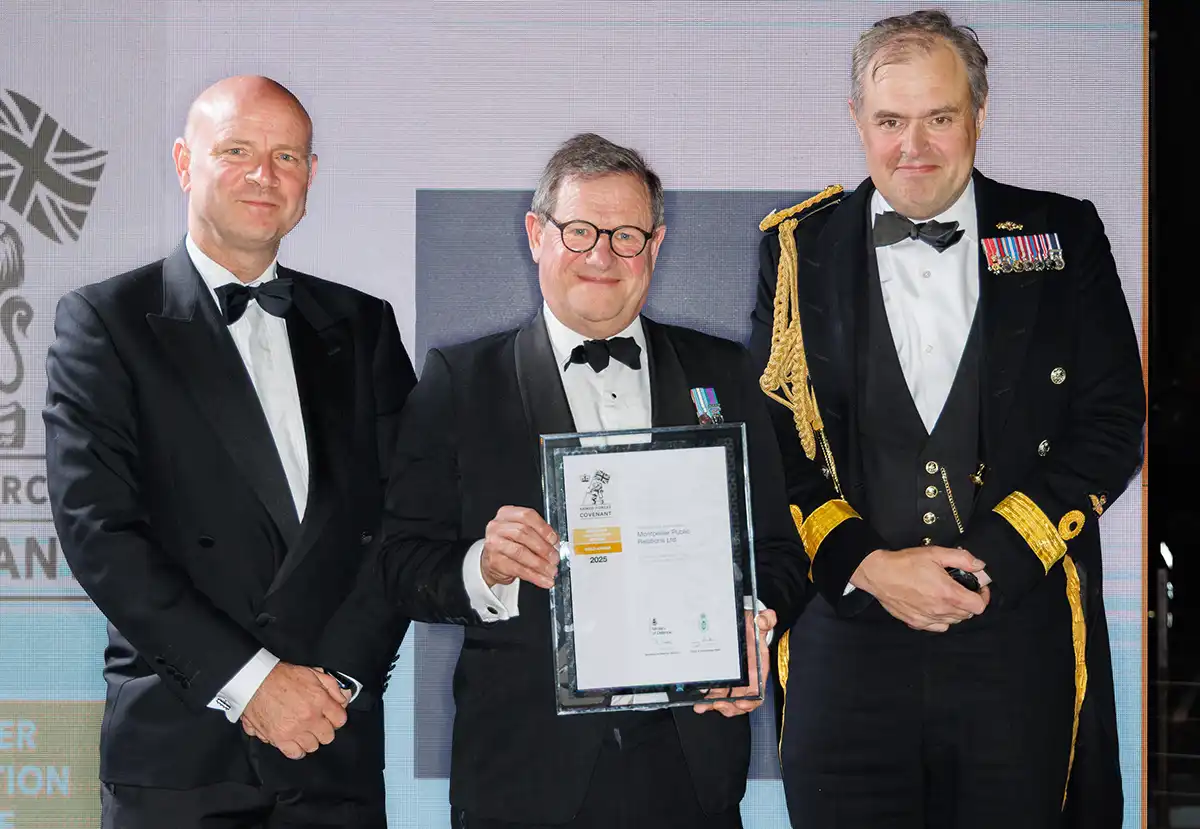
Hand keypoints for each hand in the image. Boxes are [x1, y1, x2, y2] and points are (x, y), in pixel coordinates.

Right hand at [239, 663, 350, 759]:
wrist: (255, 682)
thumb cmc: (282, 676)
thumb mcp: (313, 673)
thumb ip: (332, 687)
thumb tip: (343, 699)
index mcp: (319, 700)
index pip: (340, 720)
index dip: (336, 717)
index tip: (330, 716)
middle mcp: (309, 718)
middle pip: (328, 736)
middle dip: (324, 729)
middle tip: (316, 723)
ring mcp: (294, 730)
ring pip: (313, 746)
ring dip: (310, 739)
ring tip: (303, 730)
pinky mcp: (279, 739)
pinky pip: (295, 753)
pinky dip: (296, 749)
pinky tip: (294, 740)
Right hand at [481, 506, 558, 589]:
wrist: (491, 561)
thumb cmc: (509, 544)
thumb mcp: (521, 533)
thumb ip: (538, 535)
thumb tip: (555, 545)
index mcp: (507, 514)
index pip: (527, 516)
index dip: (544, 528)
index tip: (554, 540)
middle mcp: (497, 526)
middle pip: (524, 533)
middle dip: (543, 547)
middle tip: (555, 558)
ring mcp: (494, 544)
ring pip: (520, 552)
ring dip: (540, 563)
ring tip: (551, 570)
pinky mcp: (494, 561)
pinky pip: (518, 569)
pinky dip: (534, 576)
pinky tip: (544, 580)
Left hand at [694, 608, 775, 716]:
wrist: (743, 627)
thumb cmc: (752, 630)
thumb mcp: (759, 623)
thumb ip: (764, 620)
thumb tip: (763, 619)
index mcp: (757, 672)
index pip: (757, 693)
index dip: (750, 701)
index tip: (741, 703)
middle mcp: (745, 680)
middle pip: (738, 701)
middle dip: (728, 706)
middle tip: (716, 704)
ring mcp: (732, 681)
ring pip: (724, 699)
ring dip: (713, 704)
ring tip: (702, 706)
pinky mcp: (720, 678)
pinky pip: (714, 691)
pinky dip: (706, 697)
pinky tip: (697, 697)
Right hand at [850, 547, 990, 631]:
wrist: (879, 574)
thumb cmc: (904, 564)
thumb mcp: (935, 553)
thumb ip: (961, 558)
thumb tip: (979, 565)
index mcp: (948, 593)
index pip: (979, 606)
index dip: (983, 596)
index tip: (978, 588)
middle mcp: (940, 610)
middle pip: (968, 614)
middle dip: (969, 601)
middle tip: (961, 588)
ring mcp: (928, 618)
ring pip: (954, 621)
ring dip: (956, 610)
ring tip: (947, 596)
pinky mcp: (916, 622)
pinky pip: (938, 626)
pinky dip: (942, 619)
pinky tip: (935, 606)